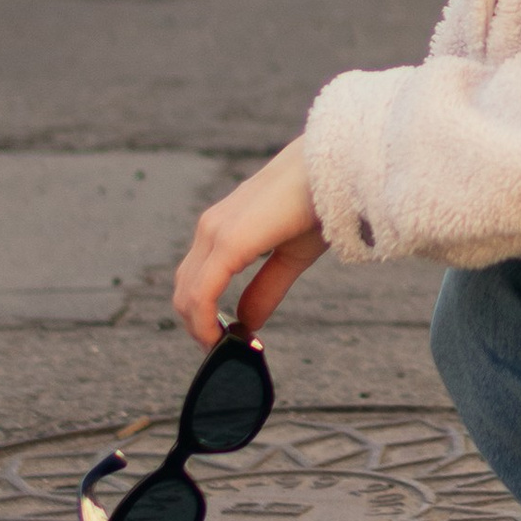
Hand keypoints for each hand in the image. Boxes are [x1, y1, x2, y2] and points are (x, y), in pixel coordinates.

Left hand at [173, 135, 328, 346]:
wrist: (335, 168)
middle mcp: (211, 228)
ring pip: (187, 293)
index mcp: (223, 229)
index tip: (224, 342)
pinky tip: (221, 338)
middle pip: (184, 289)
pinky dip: (204, 321)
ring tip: (223, 349)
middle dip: (197, 327)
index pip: (195, 280)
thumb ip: (265, 288)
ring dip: (199, 327)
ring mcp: (215, 232)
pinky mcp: (228, 240)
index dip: (202, 316)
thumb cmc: (318, 204)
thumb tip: (247, 323)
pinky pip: (201, 291)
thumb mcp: (290, 257)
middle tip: (222, 352)